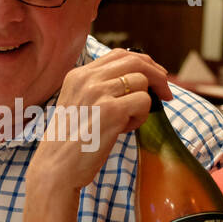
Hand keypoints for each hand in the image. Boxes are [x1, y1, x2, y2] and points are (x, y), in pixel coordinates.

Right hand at [26, 49, 172, 192]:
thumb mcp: (78, 104)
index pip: (119, 54)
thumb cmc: (71, 142)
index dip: (144, 62)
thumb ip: (100, 88)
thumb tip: (139, 80)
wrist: (56, 167)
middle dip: (157, 75)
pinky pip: (144, 102)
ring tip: (127, 122)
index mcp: (78, 75)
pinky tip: (124, 129)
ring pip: (142, 82)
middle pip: (136, 61)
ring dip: (144, 103)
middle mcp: (87, 79)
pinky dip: (141, 117)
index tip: (156, 76)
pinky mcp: (111, 111)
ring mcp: (99, 93)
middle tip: (166, 93)